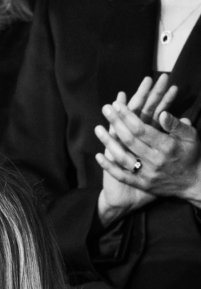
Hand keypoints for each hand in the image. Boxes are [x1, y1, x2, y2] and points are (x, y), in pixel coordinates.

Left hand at [94, 74, 180, 224]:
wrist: (193, 182)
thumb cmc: (191, 154)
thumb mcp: (190, 135)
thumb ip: (176, 125)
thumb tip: (162, 113)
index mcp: (167, 146)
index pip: (142, 129)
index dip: (128, 116)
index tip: (117, 104)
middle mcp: (155, 160)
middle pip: (130, 140)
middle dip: (116, 123)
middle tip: (105, 109)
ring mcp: (147, 174)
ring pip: (123, 157)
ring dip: (108, 143)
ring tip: (98, 128)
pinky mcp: (142, 184)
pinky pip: (122, 176)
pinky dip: (109, 166)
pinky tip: (98, 155)